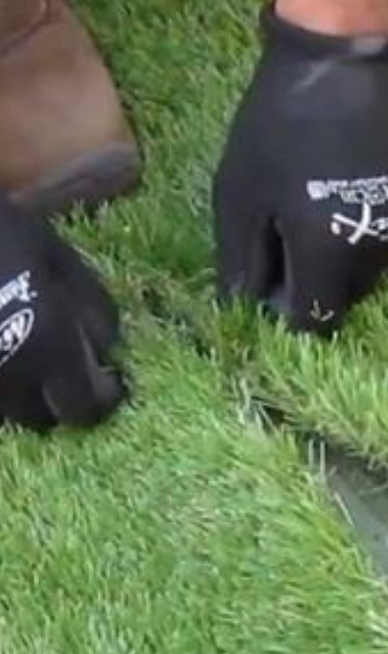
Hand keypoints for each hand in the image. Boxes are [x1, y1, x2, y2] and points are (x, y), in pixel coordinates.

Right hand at [0, 194, 126, 432]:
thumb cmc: (1, 234)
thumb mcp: (60, 262)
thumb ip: (94, 310)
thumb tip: (108, 353)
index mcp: (49, 349)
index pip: (86, 409)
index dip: (104, 401)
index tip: (111, 382)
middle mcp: (10, 378)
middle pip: (42, 420)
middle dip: (58, 401)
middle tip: (65, 374)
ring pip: (6, 414)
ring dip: (21, 397)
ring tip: (27, 362)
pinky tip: (3, 350)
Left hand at [213, 5, 387, 334]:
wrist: (342, 57)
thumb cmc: (278, 124)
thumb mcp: (239, 193)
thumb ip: (242, 262)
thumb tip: (246, 313)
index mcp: (327, 251)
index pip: (318, 320)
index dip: (295, 312)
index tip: (280, 285)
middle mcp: (379, 248)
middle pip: (348, 293)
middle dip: (321, 277)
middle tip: (299, 228)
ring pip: (378, 263)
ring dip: (352, 249)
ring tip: (331, 198)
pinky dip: (379, 217)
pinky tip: (362, 179)